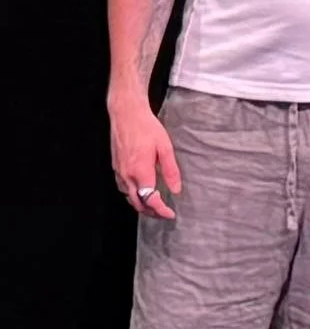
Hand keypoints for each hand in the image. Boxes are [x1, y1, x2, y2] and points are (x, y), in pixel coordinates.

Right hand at [110, 96, 181, 219]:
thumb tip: (176, 189)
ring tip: (154, 206)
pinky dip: (133, 196)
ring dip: (141, 205)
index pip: (150, 199)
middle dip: (151, 212)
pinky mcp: (115, 167)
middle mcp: (127, 174)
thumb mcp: (165, 148)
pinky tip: (141, 192)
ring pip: (129, 197)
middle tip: (164, 213)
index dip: (161, 210)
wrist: (126, 114)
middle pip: (137, 203)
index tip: (170, 214)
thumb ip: (171, 171)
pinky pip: (123, 188)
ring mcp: (119, 171)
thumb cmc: (146, 127)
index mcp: (140, 171)